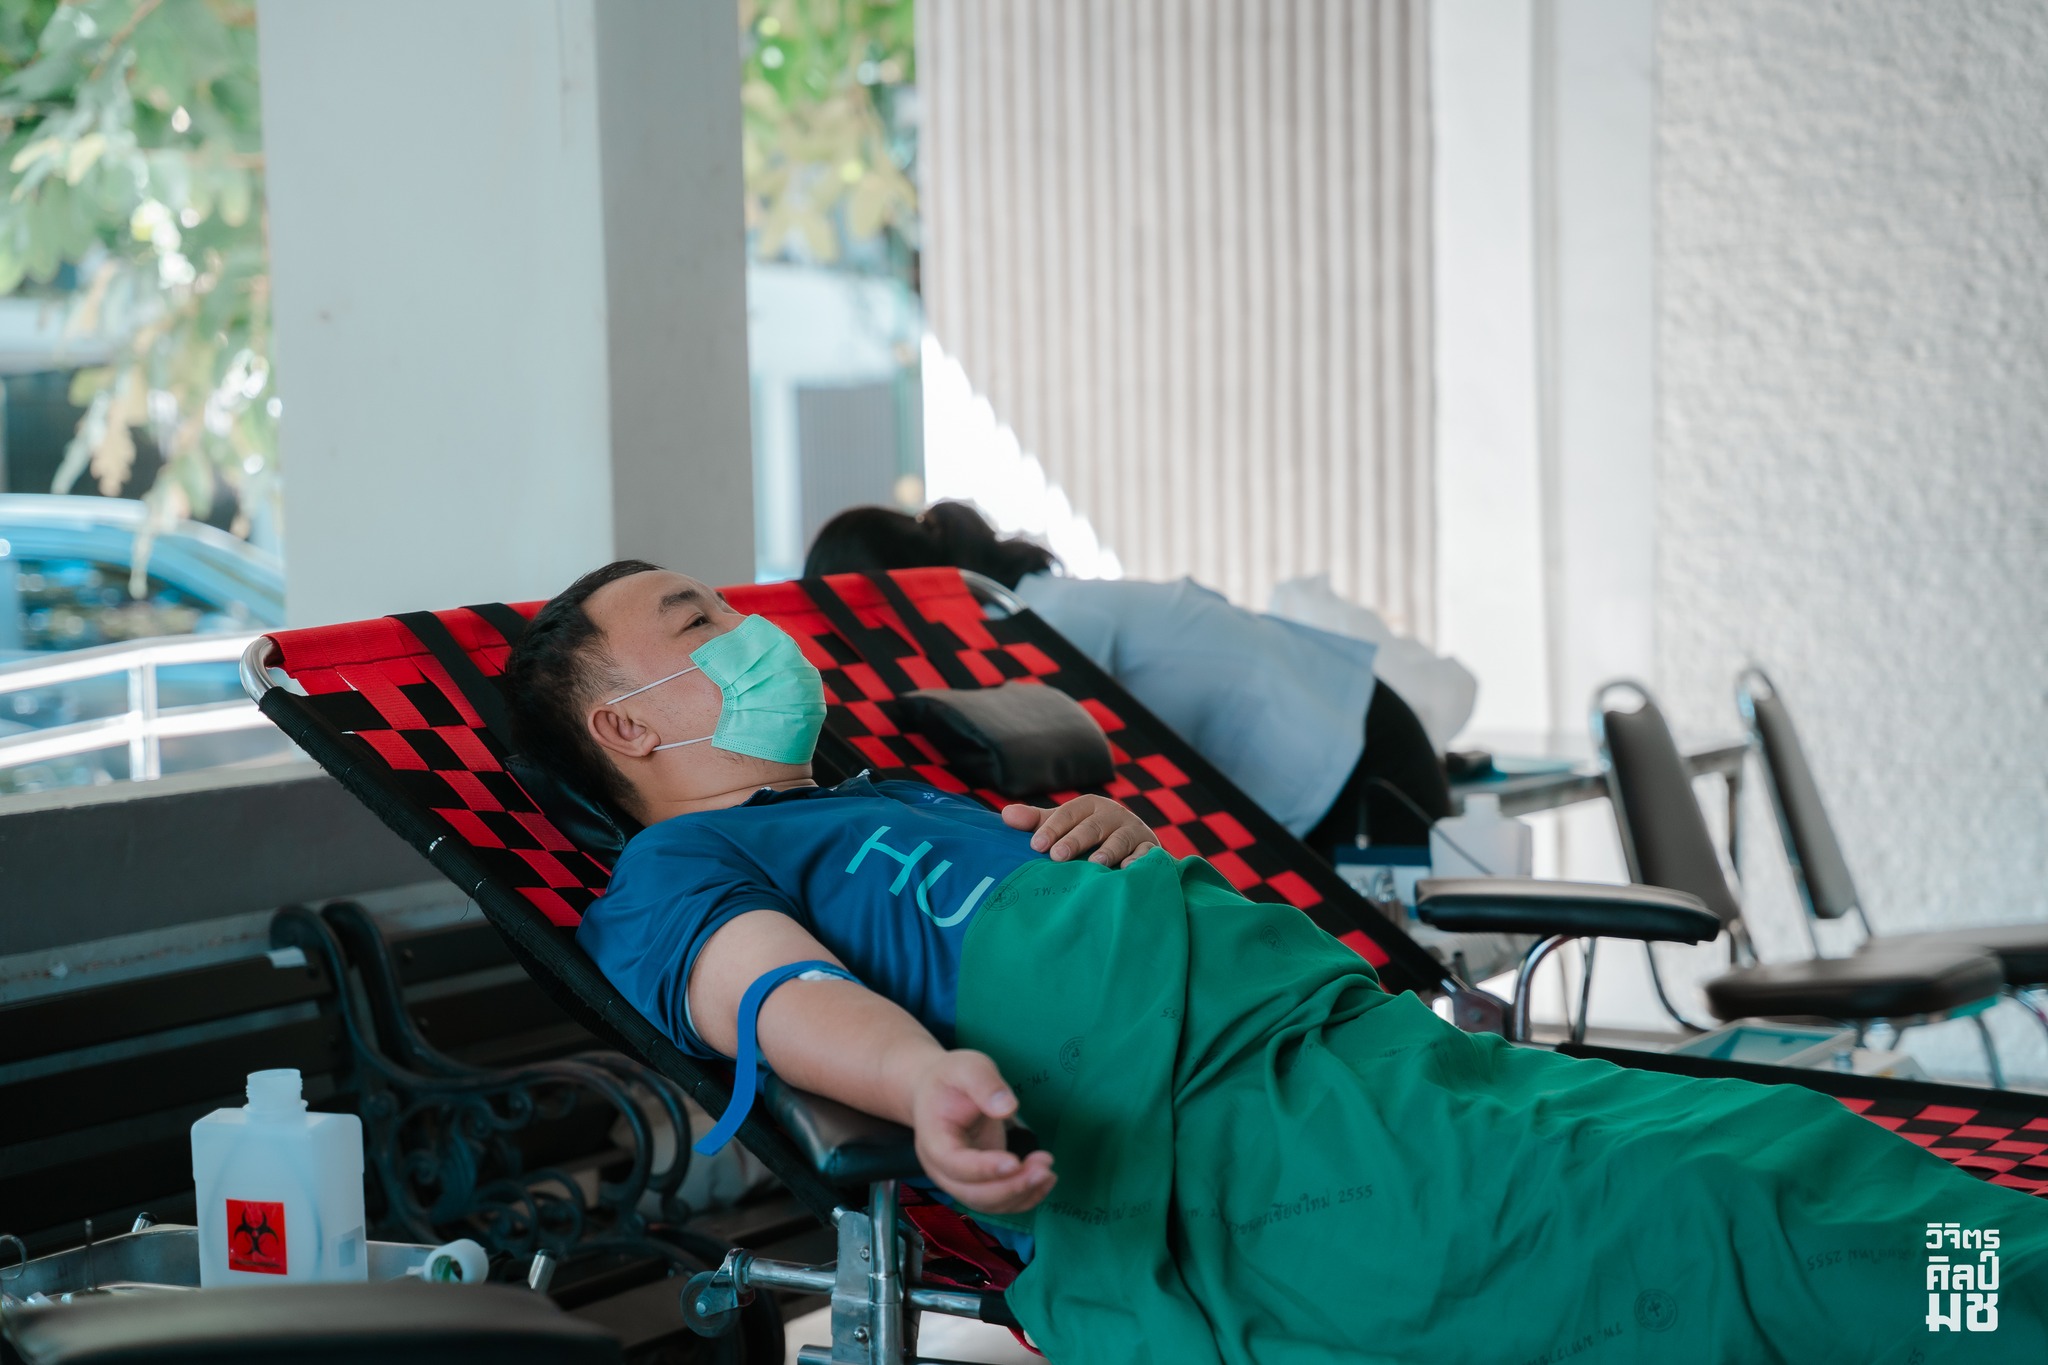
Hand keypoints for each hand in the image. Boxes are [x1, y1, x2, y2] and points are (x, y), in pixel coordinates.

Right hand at [910, 1050, 1054, 1214]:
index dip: (984, 1169)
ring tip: (1048, 1172)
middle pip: (972, 1193)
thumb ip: (985, 1085)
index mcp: (933, 1140)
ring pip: (988, 1204)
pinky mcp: (977, 1182)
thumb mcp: (968, 1068)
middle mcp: (942, 1168)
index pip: (955, 1164)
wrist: (938, 1091)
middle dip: (1011, 1187)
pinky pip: (999, 1201)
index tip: (1015, 1162)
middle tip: (1044, 1168)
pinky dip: (1024, 1197)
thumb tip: (1008, 1108)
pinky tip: (1045, 1180)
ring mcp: (958, 1179)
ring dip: (1021, 1194)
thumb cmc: (952, 1078)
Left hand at [1003, 795, 1160, 867]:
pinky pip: (1146, 855)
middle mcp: (1113, 814)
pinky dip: (1140, 862)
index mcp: (1090, 806)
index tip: (1036, 845)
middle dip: (1076, 840)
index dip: (1052, 827)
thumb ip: (1038, 822)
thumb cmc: (1092, 835)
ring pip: (1120, 839)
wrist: (1135, 844)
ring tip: (1095, 864)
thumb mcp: (1066, 825)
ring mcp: (1134, 831)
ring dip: (1108, 851)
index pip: (1069, 813)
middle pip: (1093, 825)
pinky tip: (1129, 871)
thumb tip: (1006, 815)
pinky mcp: (1150, 849)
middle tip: (1058, 856)